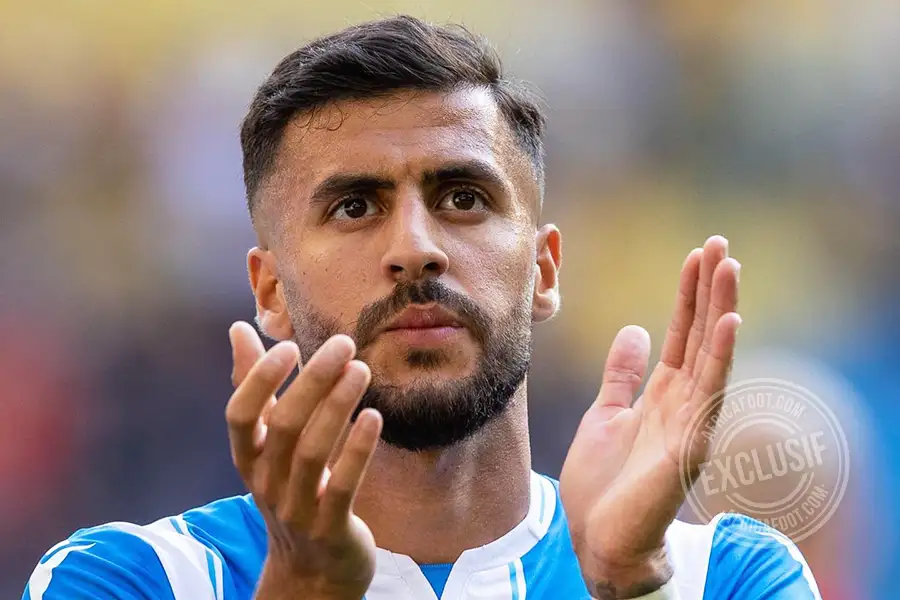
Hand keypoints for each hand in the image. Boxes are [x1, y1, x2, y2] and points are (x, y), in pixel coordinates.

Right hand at [226, 322, 382, 599]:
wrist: (311, 568)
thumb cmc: (291, 488)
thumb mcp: (268, 443)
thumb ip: (254, 387)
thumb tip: (237, 330)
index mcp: (248, 459)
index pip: (239, 416)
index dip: (259, 380)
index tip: (287, 345)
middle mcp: (266, 483)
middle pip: (284, 426)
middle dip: (313, 380)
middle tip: (344, 344)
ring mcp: (297, 509)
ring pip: (313, 452)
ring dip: (338, 406)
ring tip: (362, 370)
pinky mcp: (331, 528)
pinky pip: (343, 485)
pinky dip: (358, 449)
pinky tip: (374, 416)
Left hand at [560, 236, 740, 598]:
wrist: (598, 538)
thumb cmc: (604, 482)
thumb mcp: (607, 413)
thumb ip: (622, 375)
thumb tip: (635, 329)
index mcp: (663, 393)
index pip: (682, 332)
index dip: (689, 294)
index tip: (697, 255)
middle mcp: (683, 402)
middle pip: (701, 334)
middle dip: (709, 290)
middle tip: (719, 244)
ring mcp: (689, 422)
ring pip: (711, 355)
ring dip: (721, 310)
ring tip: (728, 267)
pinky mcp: (688, 446)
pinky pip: (708, 395)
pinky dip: (719, 358)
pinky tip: (728, 324)